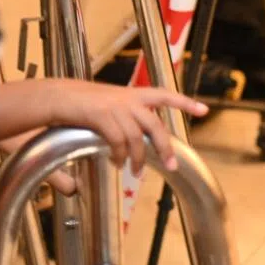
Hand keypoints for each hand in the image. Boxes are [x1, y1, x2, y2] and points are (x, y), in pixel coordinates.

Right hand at [38, 80, 206, 173]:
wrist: (59, 97)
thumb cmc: (82, 105)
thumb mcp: (107, 108)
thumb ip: (120, 125)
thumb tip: (131, 146)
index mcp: (133, 94)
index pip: (165, 94)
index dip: (185, 102)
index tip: (204, 109)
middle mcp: (128, 98)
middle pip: (156, 125)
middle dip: (165, 147)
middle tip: (172, 166)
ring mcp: (116, 107)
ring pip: (137, 138)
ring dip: (138, 159)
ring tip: (135, 171)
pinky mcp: (103, 116)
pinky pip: (118, 142)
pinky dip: (119, 156)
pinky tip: (116, 163)